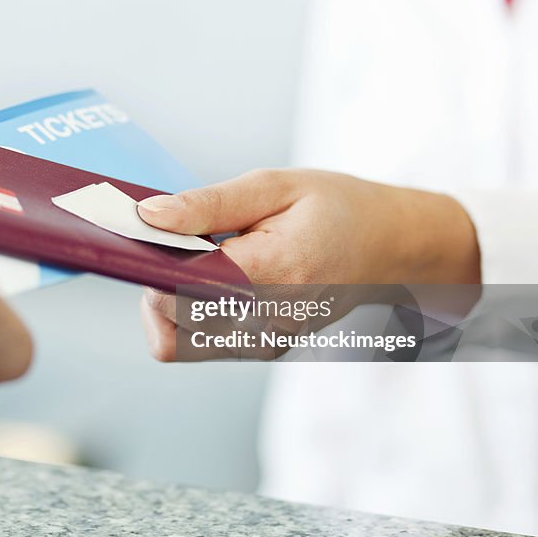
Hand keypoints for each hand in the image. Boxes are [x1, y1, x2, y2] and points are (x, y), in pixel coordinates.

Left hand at [135, 169, 479, 360]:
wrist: (392, 246)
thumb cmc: (336, 207)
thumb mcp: (274, 186)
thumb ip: (207, 206)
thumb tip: (149, 217)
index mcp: (275, 273)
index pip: (181, 288)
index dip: (150, 263)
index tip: (145, 233)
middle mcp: (268, 322)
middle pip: (171, 325)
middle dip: (155, 282)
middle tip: (177, 242)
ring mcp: (266, 344)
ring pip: (178, 342)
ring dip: (169, 301)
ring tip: (201, 259)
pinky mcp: (262, 350)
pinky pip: (200, 343)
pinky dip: (190, 312)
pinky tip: (216, 277)